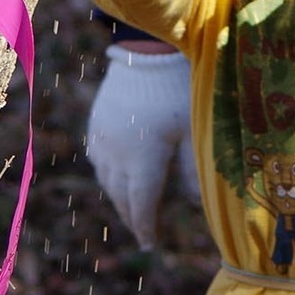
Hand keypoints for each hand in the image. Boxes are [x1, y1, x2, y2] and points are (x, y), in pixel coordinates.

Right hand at [85, 47, 199, 248]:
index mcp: (142, 159)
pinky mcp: (97, 120)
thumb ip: (193, 170)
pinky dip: (108, 172)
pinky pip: (98, 156)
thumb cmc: (178, 89)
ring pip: (106, 178)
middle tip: (143, 230)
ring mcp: (103, 136)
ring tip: (131, 206)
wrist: (148, 49)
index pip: (141, 204)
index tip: (150, 244)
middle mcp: (116, 152)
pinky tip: (116, 172)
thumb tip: (196, 205)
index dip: (145, 227)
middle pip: (121, 195)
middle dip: (132, 216)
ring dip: (118, 196)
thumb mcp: (192, 130)